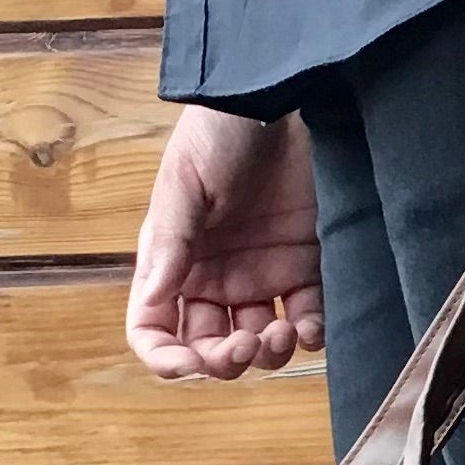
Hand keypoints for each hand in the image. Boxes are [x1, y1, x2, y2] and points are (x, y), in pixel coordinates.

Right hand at [126, 107, 324, 379]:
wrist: (280, 99)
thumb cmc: (220, 131)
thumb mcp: (185, 184)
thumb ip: (170, 245)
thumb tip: (155, 300)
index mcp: (174, 264)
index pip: (156, 329)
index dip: (168, 359)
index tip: (191, 365)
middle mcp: (214, 279)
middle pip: (211, 349)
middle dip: (227, 361)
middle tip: (248, 344)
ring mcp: (260, 277)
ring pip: (259, 346)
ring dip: (269, 354)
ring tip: (281, 330)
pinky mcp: (304, 270)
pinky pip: (306, 322)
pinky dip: (309, 335)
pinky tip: (309, 325)